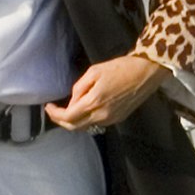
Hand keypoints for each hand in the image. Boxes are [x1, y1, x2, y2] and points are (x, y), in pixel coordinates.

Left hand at [45, 53, 164, 132]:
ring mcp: (112, 119)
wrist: (146, 73)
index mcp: (94, 102)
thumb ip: (79, 88)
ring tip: (67, 110)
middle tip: (54, 111)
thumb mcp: (94, 72)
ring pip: (86, 127)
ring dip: (74, 121)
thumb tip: (72, 101)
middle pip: (75, 126)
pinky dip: (86, 120)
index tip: (48, 106)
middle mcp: (102, 115)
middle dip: (61, 121)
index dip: (55, 114)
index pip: (68, 117)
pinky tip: (83, 110)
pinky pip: (97, 123)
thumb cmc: (120, 68)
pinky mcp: (119, 118)